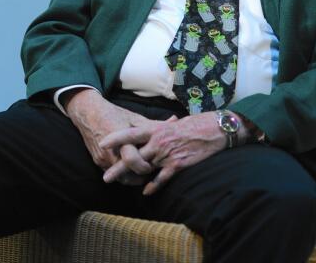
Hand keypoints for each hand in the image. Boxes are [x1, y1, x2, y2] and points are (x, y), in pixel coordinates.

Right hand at [64, 89, 154, 182]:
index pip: (132, 160)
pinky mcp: (98, 162)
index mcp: (121, 139)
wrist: (88, 113)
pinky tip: (131, 169)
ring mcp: (102, 159)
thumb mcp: (134, 118)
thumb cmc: (115, 114)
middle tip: (150, 172)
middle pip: (127, 174)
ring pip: (120, 178)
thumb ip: (154, 124)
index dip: (144, 167)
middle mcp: (110, 151)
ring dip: (132, 178)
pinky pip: (113, 174)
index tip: (152, 166)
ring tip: (142, 172)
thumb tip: (175, 120)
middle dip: (140, 176)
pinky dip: (123, 174)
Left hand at [99, 112, 225, 194]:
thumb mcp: (169, 124)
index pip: (131, 133)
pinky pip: (162, 178)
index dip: (116, 138)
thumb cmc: (191, 125)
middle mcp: (158, 141)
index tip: (102, 143)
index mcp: (155, 129)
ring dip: (133, 178)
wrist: (212, 130)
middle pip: (134, 156)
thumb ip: (154, 128)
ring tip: (121, 185)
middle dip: (119, 168)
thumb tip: (140, 129)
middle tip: (105, 177)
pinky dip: (153, 186)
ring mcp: (167, 154)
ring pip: (146, 168)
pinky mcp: (177, 164)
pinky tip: (146, 192)